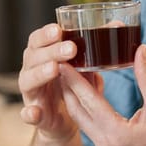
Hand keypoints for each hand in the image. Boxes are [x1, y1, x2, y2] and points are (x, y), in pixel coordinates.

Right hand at [19, 23, 102, 141]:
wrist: (64, 120)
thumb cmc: (72, 85)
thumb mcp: (82, 66)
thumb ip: (93, 48)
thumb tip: (117, 24)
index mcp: (41, 56)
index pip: (37, 40)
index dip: (45, 34)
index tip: (59, 29)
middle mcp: (31, 71)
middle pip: (33, 57)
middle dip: (51, 51)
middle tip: (71, 49)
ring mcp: (31, 93)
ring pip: (28, 81)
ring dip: (40, 74)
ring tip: (55, 68)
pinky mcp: (35, 115)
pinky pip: (28, 114)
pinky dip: (30, 113)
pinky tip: (35, 112)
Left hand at [57, 44, 145, 145]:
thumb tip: (140, 51)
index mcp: (117, 134)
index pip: (89, 102)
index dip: (75, 80)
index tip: (63, 63)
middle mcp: (105, 144)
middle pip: (77, 111)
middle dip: (66, 87)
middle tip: (59, 65)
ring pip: (81, 120)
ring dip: (74, 98)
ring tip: (71, 75)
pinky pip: (90, 126)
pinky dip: (86, 108)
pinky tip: (87, 92)